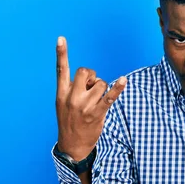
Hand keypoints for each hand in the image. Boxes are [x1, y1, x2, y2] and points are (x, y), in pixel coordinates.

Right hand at [55, 36, 126, 160]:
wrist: (72, 146)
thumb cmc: (70, 121)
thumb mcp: (63, 103)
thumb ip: (72, 88)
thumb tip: (89, 77)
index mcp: (61, 93)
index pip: (61, 69)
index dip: (61, 53)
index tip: (61, 38)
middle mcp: (71, 97)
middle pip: (85, 72)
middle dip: (91, 76)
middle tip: (90, 89)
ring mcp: (84, 105)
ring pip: (100, 83)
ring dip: (102, 88)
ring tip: (97, 101)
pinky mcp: (97, 113)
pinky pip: (109, 97)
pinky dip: (117, 88)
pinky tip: (123, 80)